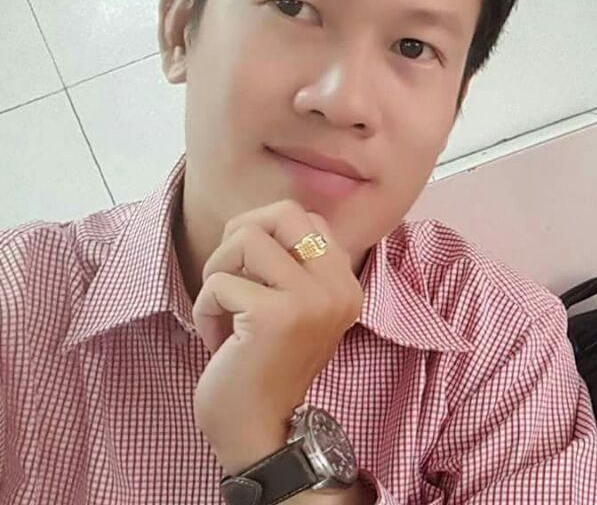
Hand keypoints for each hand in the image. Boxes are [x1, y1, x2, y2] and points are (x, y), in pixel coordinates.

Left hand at [191, 199, 363, 475]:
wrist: (261, 431)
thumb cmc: (267, 363)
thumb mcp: (293, 304)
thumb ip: (288, 262)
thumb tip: (252, 220)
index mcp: (345, 282)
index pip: (307, 218)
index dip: (266, 233)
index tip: (252, 272)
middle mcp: (338, 287)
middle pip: (283, 212)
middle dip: (240, 236)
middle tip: (230, 275)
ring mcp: (311, 300)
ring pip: (246, 237)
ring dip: (217, 271)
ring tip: (222, 307)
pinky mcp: (275, 317)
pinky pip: (220, 281)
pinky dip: (205, 307)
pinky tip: (217, 338)